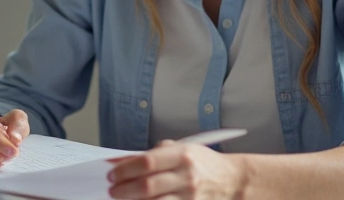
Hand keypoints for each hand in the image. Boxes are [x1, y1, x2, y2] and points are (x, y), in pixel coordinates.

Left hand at [107, 140, 245, 198]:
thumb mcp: (179, 149)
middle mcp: (187, 176)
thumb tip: (119, 161)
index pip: (147, 162)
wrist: (231, 181)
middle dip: (123, 189)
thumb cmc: (202, 163)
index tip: (112, 174)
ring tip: (122, 199)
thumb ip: (151, 155)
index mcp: (182, 155)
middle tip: (112, 190)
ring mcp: (190, 197)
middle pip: (147, 186)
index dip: (124, 169)